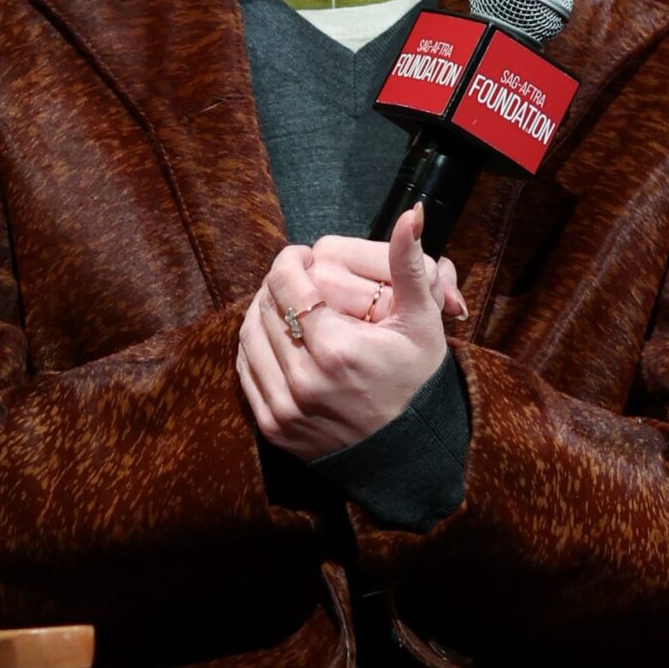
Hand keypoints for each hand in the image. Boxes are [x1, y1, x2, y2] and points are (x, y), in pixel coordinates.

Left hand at [237, 203, 457, 458]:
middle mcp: (305, 379)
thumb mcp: (422, 323)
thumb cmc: (417, 380)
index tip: (302, 257)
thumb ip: (409, 265)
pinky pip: (246, 372)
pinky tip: (278, 337)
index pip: (285, 281)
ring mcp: (285, 407)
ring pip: (249, 337)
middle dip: (277, 284)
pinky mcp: (274, 427)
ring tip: (286, 304)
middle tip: (295, 278)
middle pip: (264, 306)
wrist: (408, 455)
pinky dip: (254, 347)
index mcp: (337, 348)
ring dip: (261, 312)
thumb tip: (412, 212)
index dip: (289, 260)